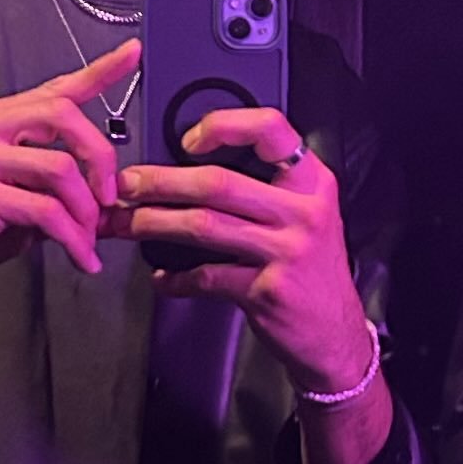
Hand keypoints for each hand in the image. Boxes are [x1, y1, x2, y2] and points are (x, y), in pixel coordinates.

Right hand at [0, 38, 140, 330]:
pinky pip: (45, 211)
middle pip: (63, 116)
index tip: (130, 55)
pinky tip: (80, 254)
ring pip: (59, 168)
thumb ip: (44, 183)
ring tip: (87, 236)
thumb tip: (98, 195)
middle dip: (100, 157)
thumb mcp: (1, 194)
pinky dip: (72, 238)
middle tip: (109, 196)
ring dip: (86, 210)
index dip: (98, 72)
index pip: (53, 88)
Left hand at [111, 106, 369, 393]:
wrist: (337, 338)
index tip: (187, 139)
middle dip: (161, 182)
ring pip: (205, 226)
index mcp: (310, 180)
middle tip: (126, 185)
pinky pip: (208, 277)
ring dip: (155, 223)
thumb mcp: (304, 213)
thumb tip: (185, 166)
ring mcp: (288, 251)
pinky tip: (161, 278)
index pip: (270, 129)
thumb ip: (262, 186)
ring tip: (126, 223)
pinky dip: (176, 278)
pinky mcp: (269, 291)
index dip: (224, 125)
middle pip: (218, 183)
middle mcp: (302, 211)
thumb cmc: (310, 268)